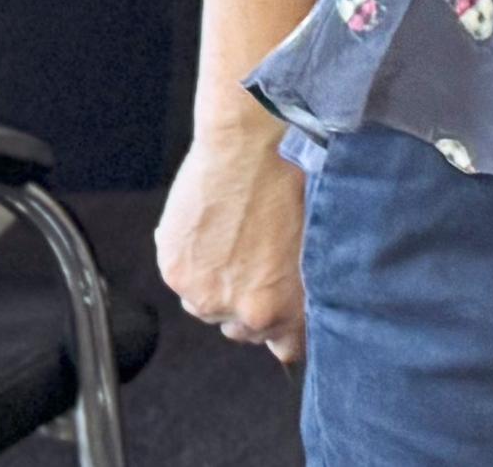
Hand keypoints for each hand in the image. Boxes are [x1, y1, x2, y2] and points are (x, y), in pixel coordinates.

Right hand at [156, 119, 307, 365]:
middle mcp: (242, 309)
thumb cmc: (298, 180)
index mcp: (286, 306)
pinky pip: (183, 278)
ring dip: (218, 284)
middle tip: (259, 263)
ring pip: (207, 306)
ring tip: (234, 240)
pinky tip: (212, 226)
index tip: (287, 317)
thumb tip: (308, 304)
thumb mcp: (319, 244)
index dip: (286, 331)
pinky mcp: (174, 268)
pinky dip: (192, 260)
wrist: (253, 142)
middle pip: (242, 329)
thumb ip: (308, 285)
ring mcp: (203, 292)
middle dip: (251, 304)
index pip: (286, 349)